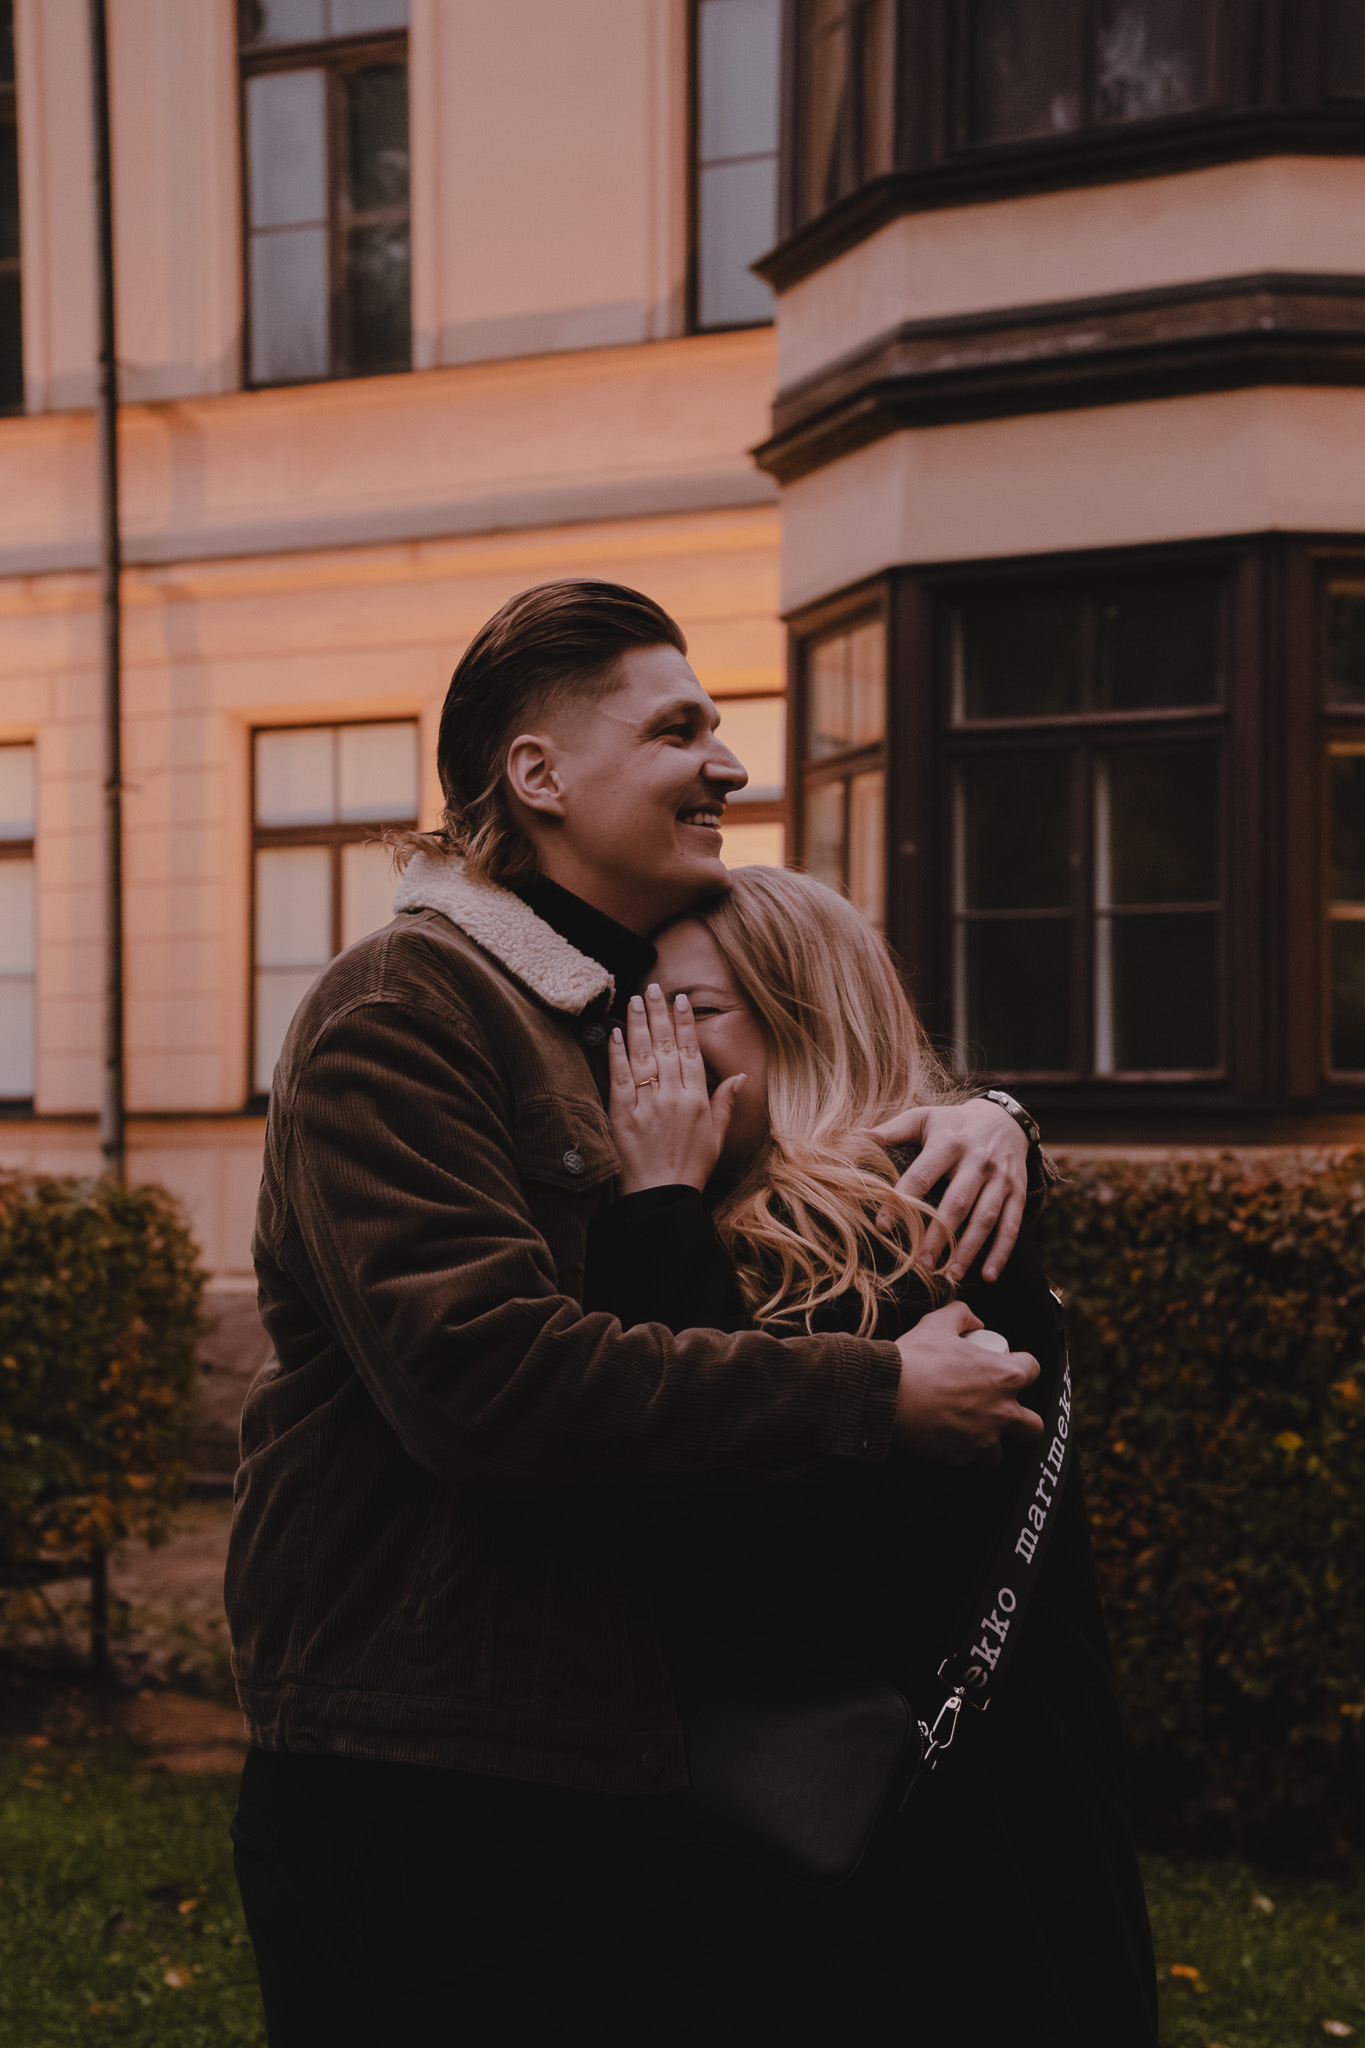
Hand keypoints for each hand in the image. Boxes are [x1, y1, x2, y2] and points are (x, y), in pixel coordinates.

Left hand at [608, 984, 744, 1195]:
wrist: (661, 1197)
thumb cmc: (690, 1169)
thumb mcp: (716, 1137)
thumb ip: (725, 1103)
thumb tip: (740, 1077)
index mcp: (696, 1100)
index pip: (690, 1051)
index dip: (684, 1023)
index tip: (679, 1001)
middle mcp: (672, 1096)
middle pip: (665, 1045)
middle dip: (659, 1014)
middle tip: (653, 988)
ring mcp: (646, 1104)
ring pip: (642, 1054)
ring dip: (638, 1024)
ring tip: (634, 1000)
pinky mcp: (622, 1114)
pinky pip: (619, 1076)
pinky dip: (617, 1053)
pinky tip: (615, 1033)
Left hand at [865, 1098, 1029, 1283]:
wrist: (1005, 1119)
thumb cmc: (954, 1124)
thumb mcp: (924, 1118)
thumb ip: (891, 1131)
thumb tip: (853, 1136)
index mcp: (949, 1142)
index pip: (922, 1175)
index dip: (902, 1201)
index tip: (882, 1227)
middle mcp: (977, 1160)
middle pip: (957, 1202)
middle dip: (939, 1235)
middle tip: (921, 1264)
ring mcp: (1000, 1178)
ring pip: (985, 1218)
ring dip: (969, 1249)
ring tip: (951, 1275)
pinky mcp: (1018, 1192)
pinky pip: (1012, 1225)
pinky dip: (1001, 1253)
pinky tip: (987, 1276)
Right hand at [891, 1302, 1042, 1464]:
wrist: (888, 1393)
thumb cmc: (916, 1359)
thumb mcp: (938, 1324)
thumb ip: (962, 1315)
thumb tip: (975, 1322)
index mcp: (1005, 1375)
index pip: (1033, 1370)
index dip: (1021, 1366)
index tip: (1005, 1367)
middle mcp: (1003, 1411)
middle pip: (1034, 1424)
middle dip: (1022, 1419)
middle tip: (1000, 1409)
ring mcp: (984, 1438)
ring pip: (1003, 1450)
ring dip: (992, 1441)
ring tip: (973, 1431)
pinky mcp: (962, 1457)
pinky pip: (970, 1458)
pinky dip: (962, 1450)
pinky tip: (946, 1437)